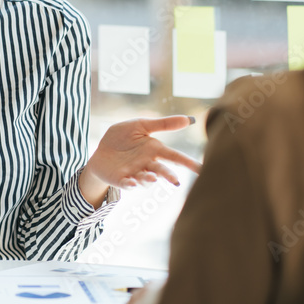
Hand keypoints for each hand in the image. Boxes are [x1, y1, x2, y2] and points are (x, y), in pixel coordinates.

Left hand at [83, 115, 201, 190]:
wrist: (101, 149)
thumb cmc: (123, 137)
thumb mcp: (141, 125)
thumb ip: (164, 124)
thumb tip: (188, 119)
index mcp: (154, 150)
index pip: (174, 157)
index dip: (188, 163)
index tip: (202, 169)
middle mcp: (147, 164)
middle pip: (161, 170)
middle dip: (168, 175)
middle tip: (176, 181)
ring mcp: (134, 173)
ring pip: (145, 178)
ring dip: (149, 179)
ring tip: (152, 178)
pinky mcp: (121, 179)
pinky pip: (127, 183)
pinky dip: (130, 184)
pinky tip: (132, 182)